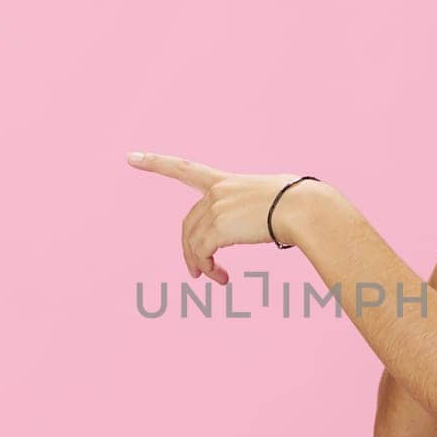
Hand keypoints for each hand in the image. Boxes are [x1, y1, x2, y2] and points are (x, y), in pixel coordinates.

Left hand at [126, 151, 313, 284]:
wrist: (304, 208)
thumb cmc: (301, 203)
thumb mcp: (275, 195)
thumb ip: (259, 205)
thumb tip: (274, 218)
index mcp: (226, 181)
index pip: (184, 169)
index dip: (156, 163)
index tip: (132, 157)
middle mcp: (216, 192)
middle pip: (188, 224)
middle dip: (188, 250)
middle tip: (196, 272)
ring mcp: (216, 208)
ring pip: (194, 243)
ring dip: (202, 265)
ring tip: (217, 279)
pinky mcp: (218, 227)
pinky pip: (203, 254)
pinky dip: (208, 269)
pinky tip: (222, 278)